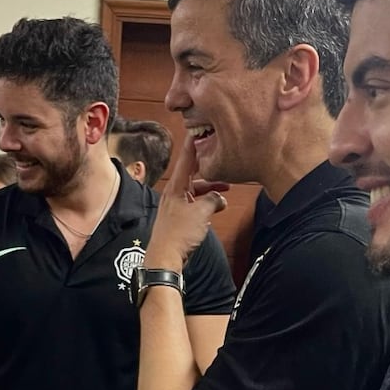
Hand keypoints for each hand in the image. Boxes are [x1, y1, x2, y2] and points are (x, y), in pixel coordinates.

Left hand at [145, 132, 228, 270]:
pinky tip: (215, 208)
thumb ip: (212, 200)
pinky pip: (195, 204)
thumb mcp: (201, 213)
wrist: (165, 258)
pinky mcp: (180, 219)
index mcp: (176, 188)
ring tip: (225, 190)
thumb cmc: (179, 234)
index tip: (199, 131)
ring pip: (196, 190)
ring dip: (210, 189)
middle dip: (207, 168)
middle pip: (193, 174)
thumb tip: (219, 198)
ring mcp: (177, 206)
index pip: (187, 160)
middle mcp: (175, 194)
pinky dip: (206, 203)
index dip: (194, 146)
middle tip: (219, 159)